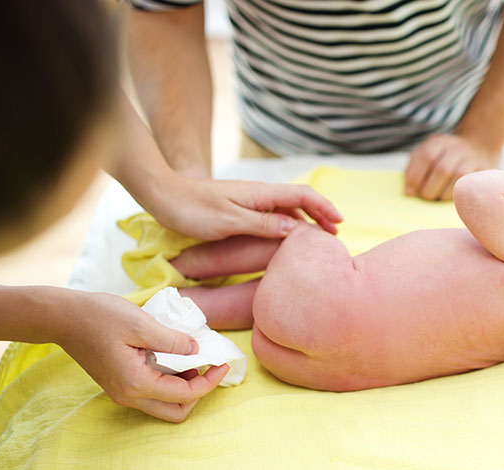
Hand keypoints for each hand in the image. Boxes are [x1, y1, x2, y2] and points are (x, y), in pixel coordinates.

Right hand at [56, 292, 228, 421]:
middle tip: (208, 366)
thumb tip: (197, 349)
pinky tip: (174, 359)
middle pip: (177, 412)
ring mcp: (122, 394)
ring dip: (184, 388)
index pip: (186, 395)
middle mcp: (129, 397)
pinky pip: (153, 394)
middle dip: (199, 392)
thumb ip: (173, 340)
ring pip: (165, 405)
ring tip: (192, 359)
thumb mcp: (141, 323)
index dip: (210, 381)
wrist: (62, 317)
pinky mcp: (119, 386)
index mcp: (136, 384)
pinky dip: (170, 382)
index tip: (223, 363)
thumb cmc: (98, 316)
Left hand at [149, 172, 342, 240]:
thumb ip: (263, 225)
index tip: (339, 223)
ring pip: (287, 209)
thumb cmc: (193, 210)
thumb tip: (296, 228)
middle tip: (335, 236)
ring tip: (316, 241)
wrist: (163, 195)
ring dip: (305, 222)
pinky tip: (286, 240)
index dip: (324, 207)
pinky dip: (287, 225)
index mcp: (261, 194)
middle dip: (320, 215)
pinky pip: (272, 216)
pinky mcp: (241, 209)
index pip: (303, 194)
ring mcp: (250, 201)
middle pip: (299, 201)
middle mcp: (259, 195)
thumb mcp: (229, 222)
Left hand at [404, 133, 499, 201]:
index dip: (415, 177)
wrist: (478, 146)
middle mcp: (457, 148)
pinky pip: (470, 185)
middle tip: (426, 197)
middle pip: (442, 170)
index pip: (426, 156)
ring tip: (439, 197)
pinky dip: (458, 195)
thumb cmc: (445, 157)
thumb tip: (408, 192)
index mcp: (439, 142)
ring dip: (444, 194)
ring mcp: (472, 158)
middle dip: (430, 189)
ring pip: (458, 179)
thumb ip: (413, 169)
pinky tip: (451, 197)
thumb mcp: (427, 154)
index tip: (410, 193)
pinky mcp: (485, 170)